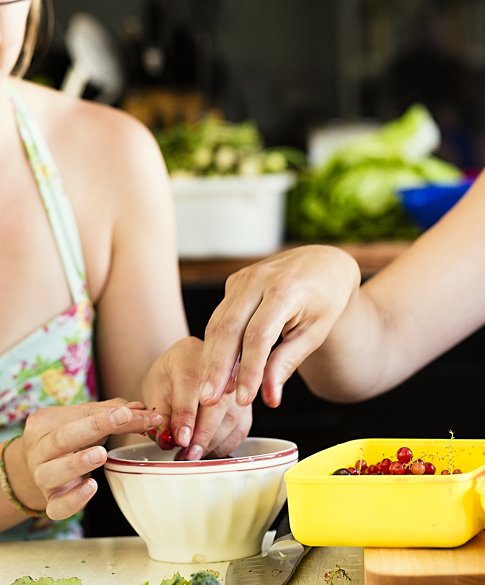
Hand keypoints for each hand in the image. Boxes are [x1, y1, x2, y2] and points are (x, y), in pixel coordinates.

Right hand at [9, 399, 163, 520]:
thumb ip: (114, 412)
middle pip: (60, 439)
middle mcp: (39, 450)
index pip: (79, 414)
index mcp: (46, 422)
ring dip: (77, 463)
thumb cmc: (69, 437)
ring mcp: (41, 478)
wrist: (40, 466)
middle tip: (122, 419)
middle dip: (94, 427)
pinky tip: (91, 487)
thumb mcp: (87, 419)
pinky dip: (74, 499)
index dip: (108, 413)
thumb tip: (143, 409)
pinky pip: (56, 506)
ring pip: (50, 473)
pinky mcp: (50, 502)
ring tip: (101, 455)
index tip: (132, 412)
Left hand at [142, 337, 251, 459]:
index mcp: (192, 359)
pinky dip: (223, 445)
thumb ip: (159, 410)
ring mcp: (238, 386)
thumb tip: (165, 437)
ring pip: (231, 420)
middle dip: (203, 435)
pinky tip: (207, 449)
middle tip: (188, 455)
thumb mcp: (156, 386)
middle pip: (218, 404)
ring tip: (192, 455)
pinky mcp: (246, 405)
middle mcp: (221, 370)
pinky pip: (239, 430)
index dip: (186, 417)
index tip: (181, 439)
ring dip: (211, 443)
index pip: (192, 387)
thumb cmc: (173, 374)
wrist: (190, 362)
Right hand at [197, 245, 360, 407]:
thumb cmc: (324, 301)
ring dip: (211, 359)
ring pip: (217, 323)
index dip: (249, 369)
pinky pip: (220, 317)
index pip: (259, 335)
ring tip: (209, 391)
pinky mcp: (234, 282)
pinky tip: (216, 370)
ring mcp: (242, 278)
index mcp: (285, 290)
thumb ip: (288, 363)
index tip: (244, 399)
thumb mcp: (315, 333)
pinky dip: (216, 345)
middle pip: (229, 328)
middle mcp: (258, 279)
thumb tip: (269, 398)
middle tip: (208, 400)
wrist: (321, 264)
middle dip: (217, 367)